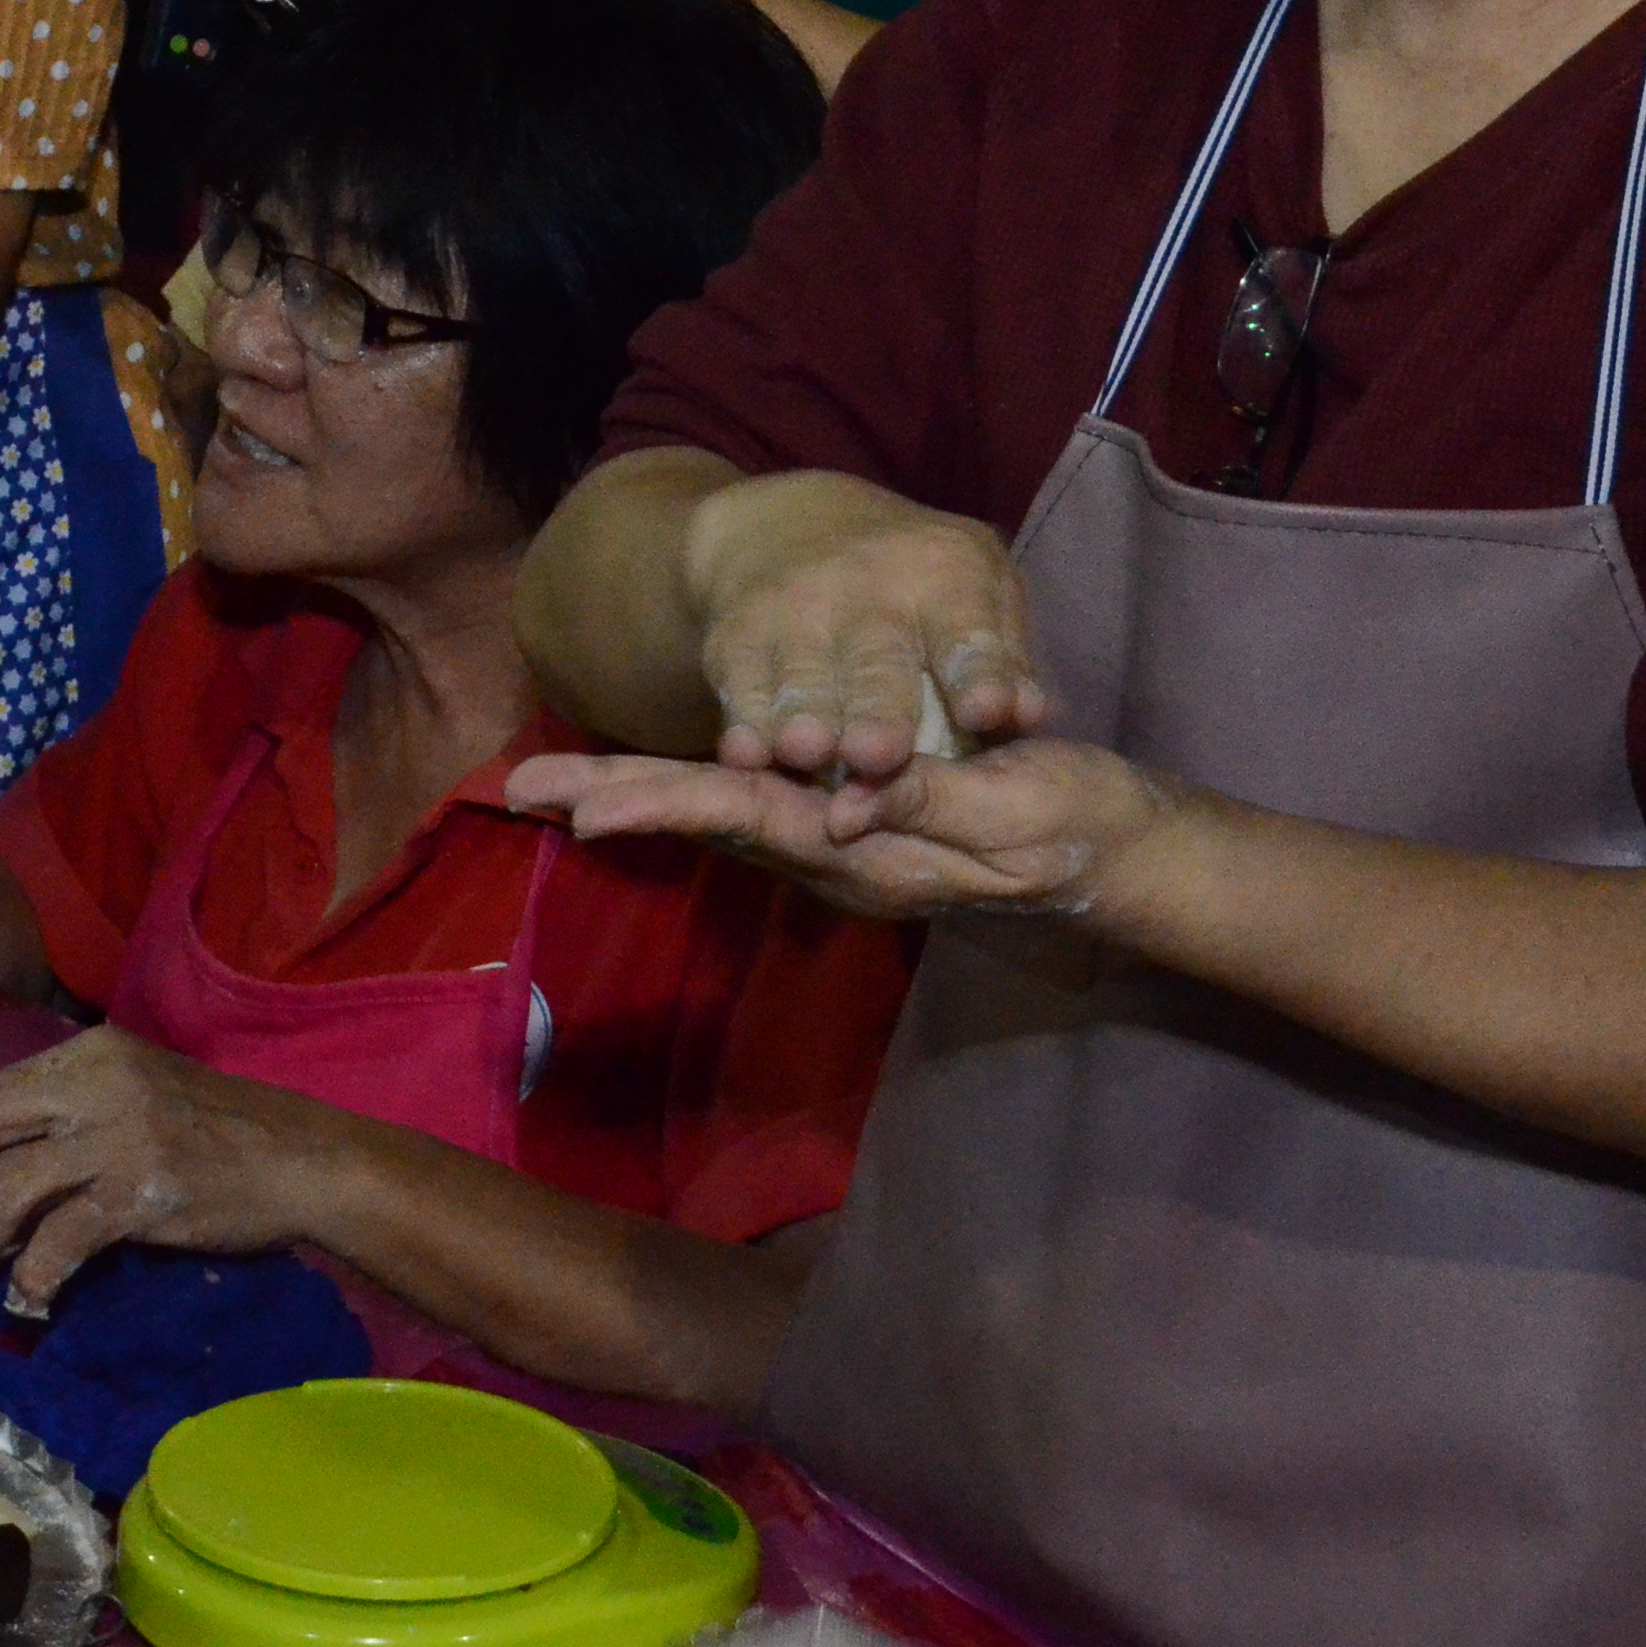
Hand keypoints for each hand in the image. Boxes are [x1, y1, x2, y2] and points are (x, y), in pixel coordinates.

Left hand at [0, 1027, 345, 1315]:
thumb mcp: (138, 1094)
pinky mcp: (139, 1194)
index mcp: (91, 1054)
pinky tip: (28, 1300)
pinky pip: (59, 1241)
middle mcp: (96, 1085)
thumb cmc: (219, 1131)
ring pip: (9, 1188)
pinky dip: (32, 1276)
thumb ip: (72, 1112)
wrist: (300, 1159)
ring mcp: (117, 1138)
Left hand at [509, 733, 1175, 927]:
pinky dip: (698, 796)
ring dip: (640, 800)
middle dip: (616, 802)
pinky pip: (761, 815)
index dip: (658, 804)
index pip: (743, 819)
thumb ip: (925, 801)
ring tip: (559, 790)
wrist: (1124, 853)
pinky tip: (660, 786)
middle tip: (520, 793)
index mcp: (865, 853)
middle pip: (708, 821)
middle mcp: (838, 860)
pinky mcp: (863, 831)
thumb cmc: (1076, 825)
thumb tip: (842, 803)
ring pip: (724, 819)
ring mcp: (846, 851)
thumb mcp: (1007, 808)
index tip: (580, 810)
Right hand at [673, 470, 1048, 782]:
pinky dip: (741, 723)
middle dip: (879, 707)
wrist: (779, 527)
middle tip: (881, 753)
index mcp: (944, 576)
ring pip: (804, 680)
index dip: (980, 671)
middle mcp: (867, 589)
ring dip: (804, 718)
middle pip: (877, 663)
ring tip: (805, 753)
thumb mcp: (973, 590)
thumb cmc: (909, 579)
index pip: (968, 634)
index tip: (989, 711)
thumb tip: (1029, 715)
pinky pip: (740, 687)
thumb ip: (1003, 657)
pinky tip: (742, 754)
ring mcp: (795, 611)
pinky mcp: (734, 636)